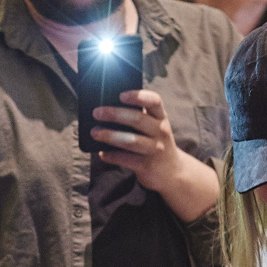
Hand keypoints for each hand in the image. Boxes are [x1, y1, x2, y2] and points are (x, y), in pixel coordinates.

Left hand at [92, 89, 211, 209]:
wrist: (172, 171)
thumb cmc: (154, 143)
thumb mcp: (153, 127)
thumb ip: (138, 117)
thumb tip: (106, 109)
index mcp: (161, 117)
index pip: (154, 101)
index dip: (138, 96)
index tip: (121, 95)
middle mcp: (161, 131)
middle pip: (138, 119)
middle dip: (115, 114)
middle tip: (96, 112)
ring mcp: (155, 149)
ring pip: (131, 140)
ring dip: (110, 135)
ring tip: (94, 132)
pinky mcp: (148, 166)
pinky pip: (126, 159)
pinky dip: (112, 156)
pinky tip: (102, 153)